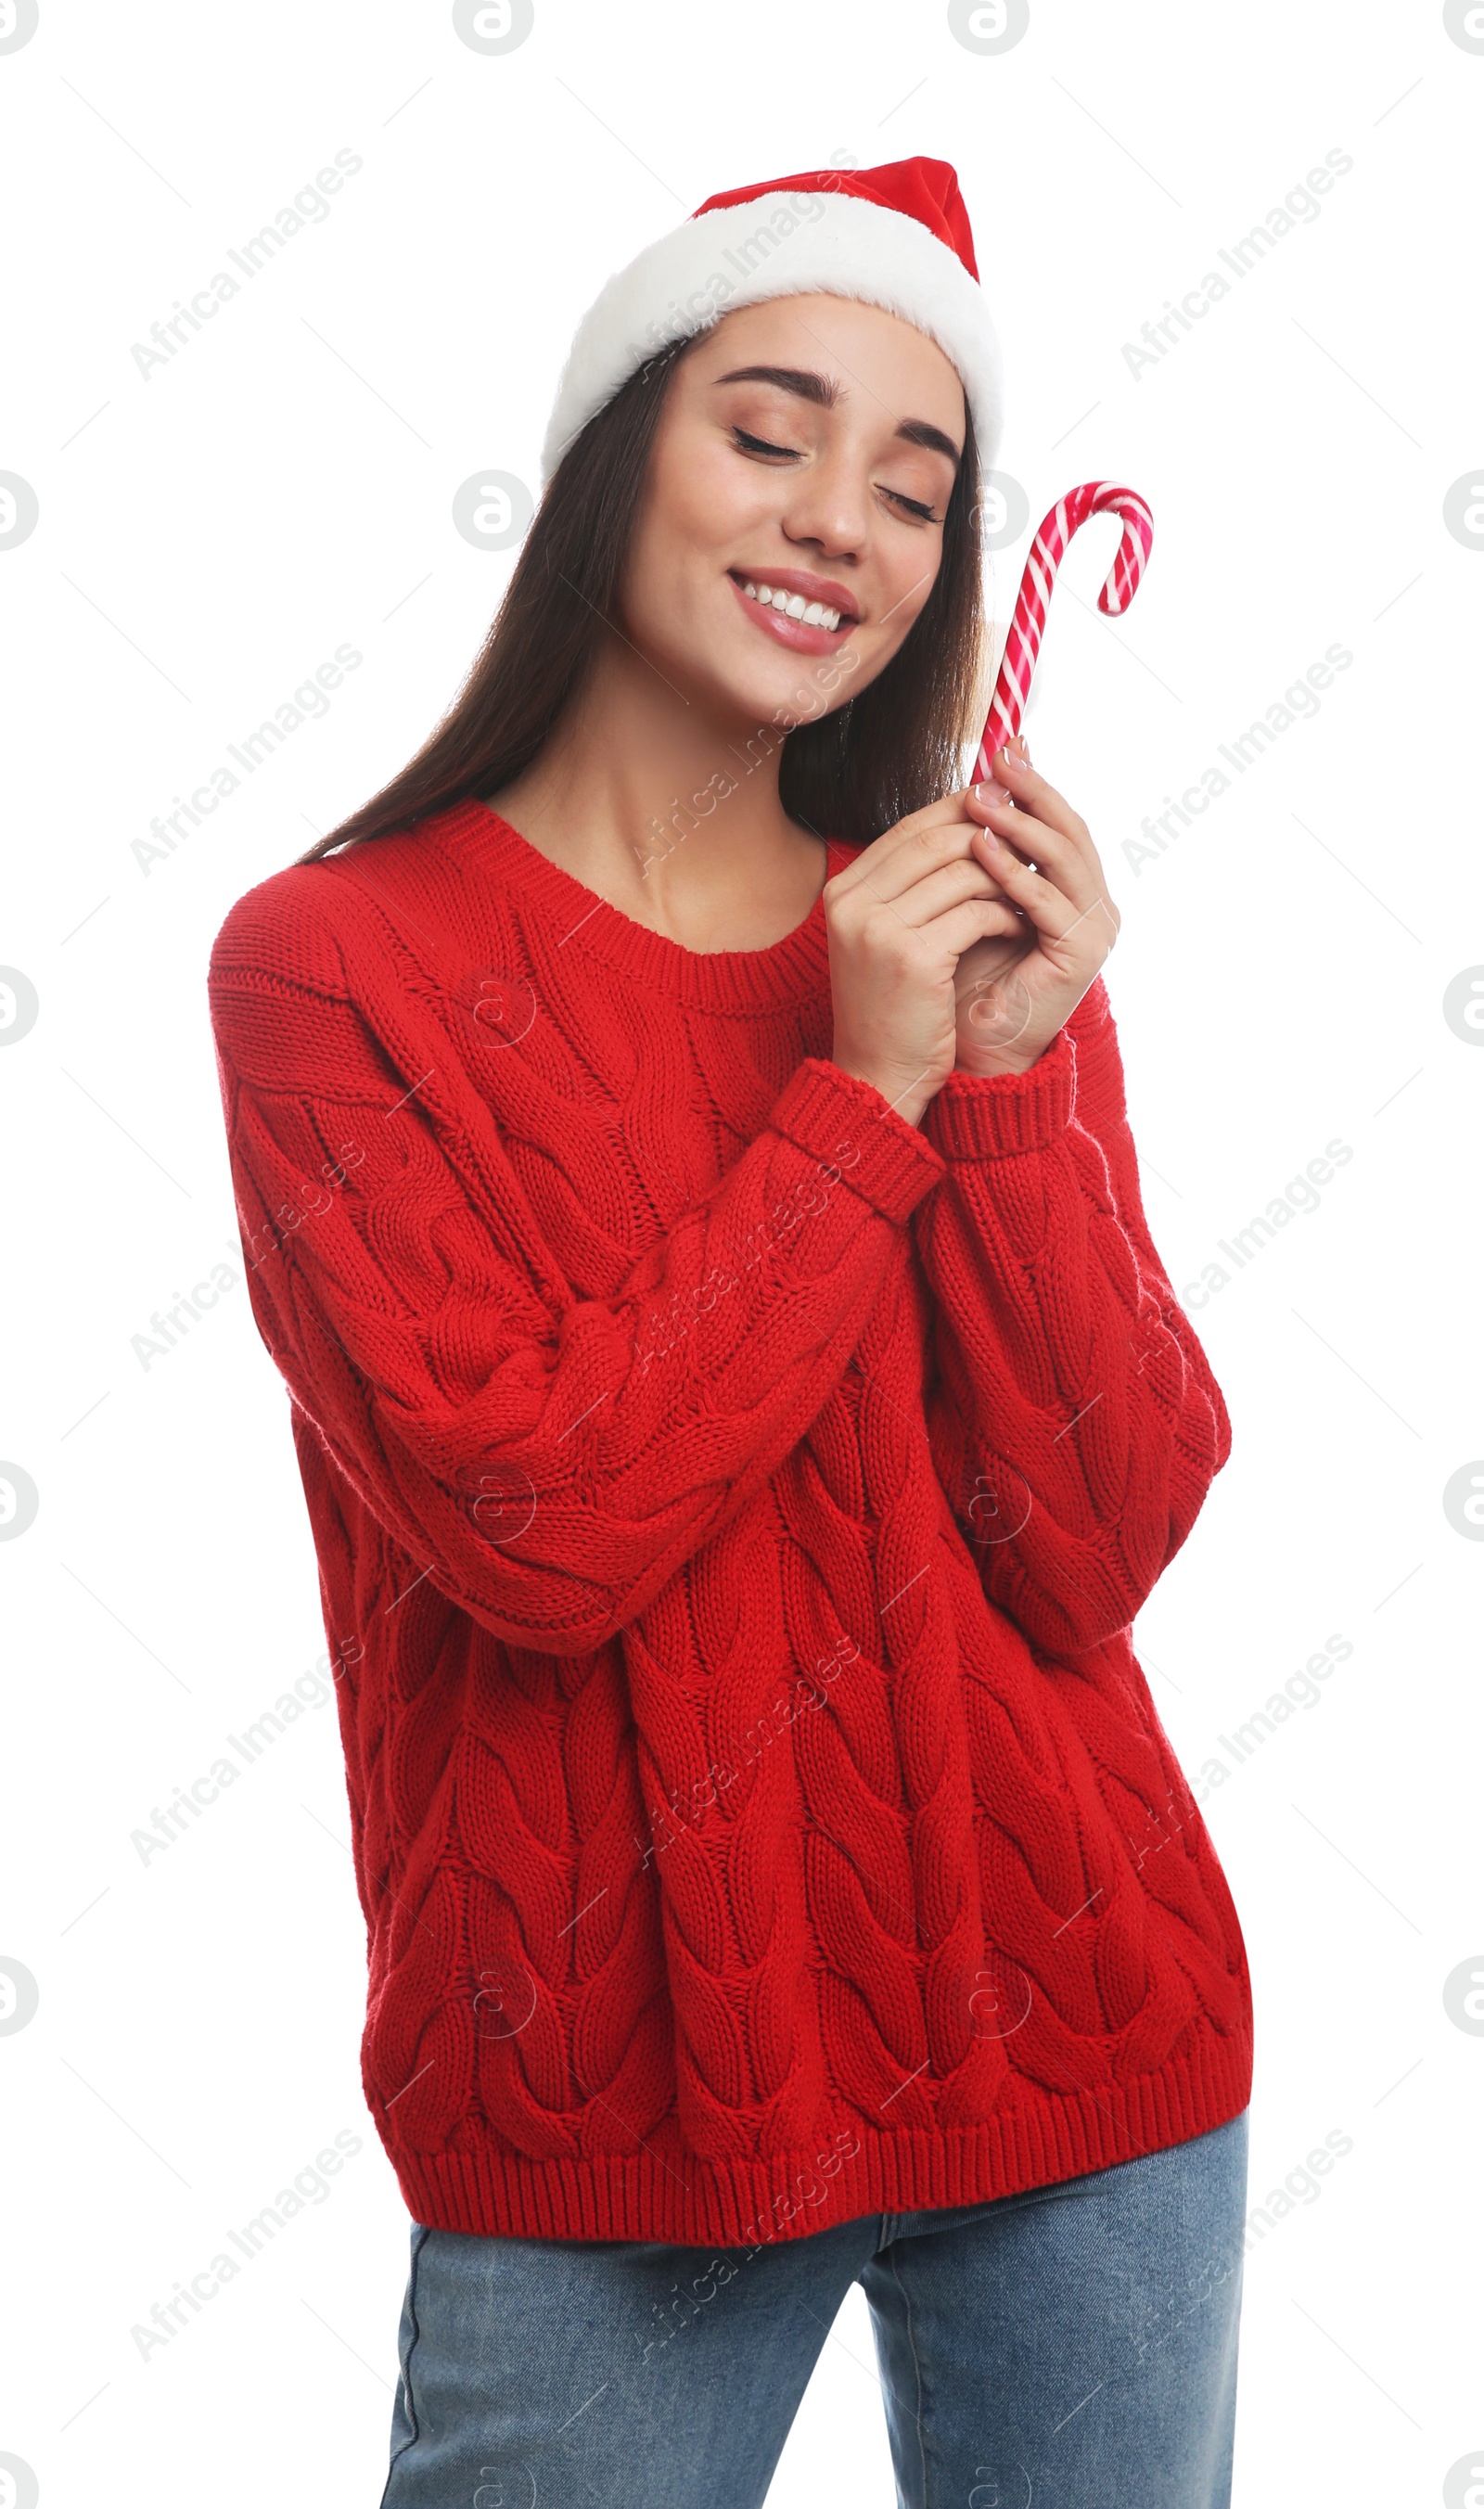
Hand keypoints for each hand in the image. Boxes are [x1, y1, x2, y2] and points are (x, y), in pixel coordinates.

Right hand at [824, 790, 1025, 1128]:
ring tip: (1026, 889)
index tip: (1003, 809)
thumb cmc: (891, 1007)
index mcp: (843, 892)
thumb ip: (910, 886)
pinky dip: (1005, 915)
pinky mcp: (914, 958)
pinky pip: (977, 913)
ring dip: (1005, 877)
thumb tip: (967, 825)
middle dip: (990, 835)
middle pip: (936, 840)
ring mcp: (879, 929)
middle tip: (1030, 842)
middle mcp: (853, 903)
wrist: (878, 1076)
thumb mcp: (885, 937)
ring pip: (962, 872)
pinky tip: (1017, 927)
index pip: (909, 828)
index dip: (960, 811)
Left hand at [952, 736, 1121, 1077]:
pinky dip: (1013, 873)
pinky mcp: (1081, 955)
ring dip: (1019, 826)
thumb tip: (967, 787)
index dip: (1034, 784)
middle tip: (996, 759)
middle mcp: (1095, 905)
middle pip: (1070, 832)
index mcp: (1076, 889)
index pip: (1060, 823)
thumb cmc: (968, 975)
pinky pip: (1045, 903)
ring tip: (980, 799)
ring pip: (1063, 861)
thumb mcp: (975, 899)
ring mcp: (1095, 930)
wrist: (975, 1049)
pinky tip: (979, 850)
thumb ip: (983, 853)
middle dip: (1031, 792)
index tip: (1002, 747)